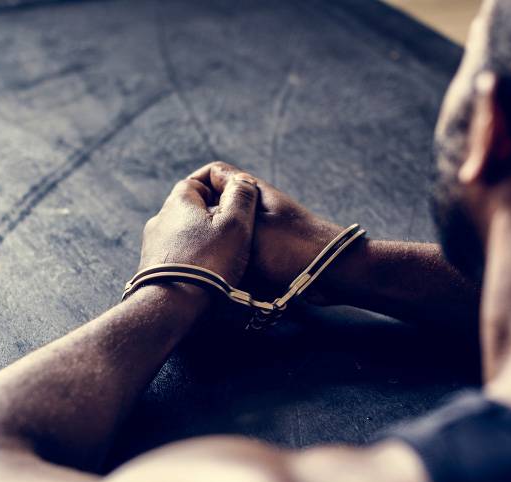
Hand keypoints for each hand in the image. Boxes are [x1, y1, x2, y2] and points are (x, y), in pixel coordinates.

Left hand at [139, 170, 258, 287]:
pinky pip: (177, 255)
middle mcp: (160, 220)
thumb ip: (242, 196)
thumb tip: (242, 179)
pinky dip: (193, 258)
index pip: (197, 181)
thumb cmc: (207, 263)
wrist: (171, 307)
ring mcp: (153, 246)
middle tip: (237, 231)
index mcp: (178, 202)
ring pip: (184, 234)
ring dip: (203, 239)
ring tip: (225, 255)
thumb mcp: (235, 223)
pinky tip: (207, 272)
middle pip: (190, 209)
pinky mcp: (152, 269)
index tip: (237, 202)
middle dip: (213, 216)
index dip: (219, 187)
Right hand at [196, 162, 354, 304]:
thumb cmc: (289, 248)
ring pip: (227, 235)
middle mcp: (255, 206)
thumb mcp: (247, 228)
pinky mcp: (268, 253)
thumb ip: (219, 217)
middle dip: (205, 225)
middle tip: (191, 245)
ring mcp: (262, 230)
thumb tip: (192, 217)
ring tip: (210, 263)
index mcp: (250, 190)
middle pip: (217, 207)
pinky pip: (240, 255)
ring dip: (220, 249)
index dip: (194, 187)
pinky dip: (234, 265)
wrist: (330, 273)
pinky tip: (227, 278)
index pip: (212, 173)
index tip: (180, 212)